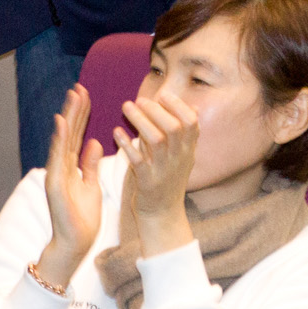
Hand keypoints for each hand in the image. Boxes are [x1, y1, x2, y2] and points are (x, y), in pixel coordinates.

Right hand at [36, 85, 103, 287]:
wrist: (75, 243)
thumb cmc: (82, 218)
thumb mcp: (92, 186)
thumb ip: (91, 164)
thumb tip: (96, 142)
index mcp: (71, 166)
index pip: (77, 135)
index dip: (81, 115)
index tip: (85, 94)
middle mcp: (61, 166)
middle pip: (69, 133)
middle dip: (74, 110)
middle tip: (79, 87)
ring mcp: (56, 173)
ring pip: (62, 140)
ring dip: (67, 117)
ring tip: (73, 96)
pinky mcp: (54, 183)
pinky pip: (58, 157)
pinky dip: (60, 138)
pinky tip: (63, 122)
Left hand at [117, 92, 197, 257]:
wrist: (163, 214)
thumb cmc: (168, 179)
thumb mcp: (181, 155)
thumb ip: (179, 131)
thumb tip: (188, 104)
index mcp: (188, 150)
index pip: (191, 122)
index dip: (178, 105)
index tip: (162, 95)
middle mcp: (180, 158)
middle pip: (174, 127)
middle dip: (156, 109)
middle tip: (139, 100)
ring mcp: (165, 171)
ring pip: (157, 140)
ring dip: (141, 120)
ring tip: (126, 106)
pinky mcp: (149, 182)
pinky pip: (138, 160)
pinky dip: (127, 144)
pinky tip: (116, 132)